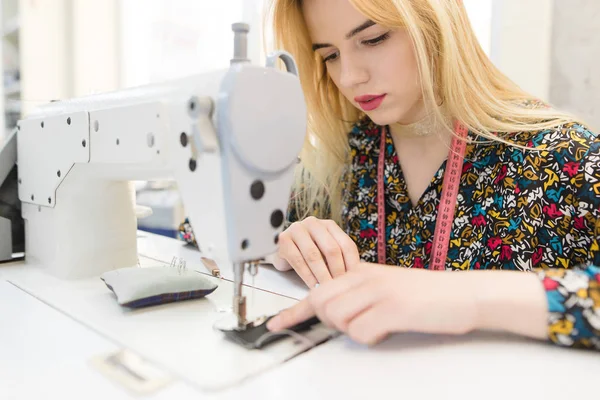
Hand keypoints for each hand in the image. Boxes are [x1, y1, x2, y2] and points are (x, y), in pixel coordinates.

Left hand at [267, 264, 477, 344]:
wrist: (463, 294)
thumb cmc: (426, 295)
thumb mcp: (387, 286)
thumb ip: (359, 294)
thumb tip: (334, 313)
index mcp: (361, 272)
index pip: (318, 290)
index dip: (293, 311)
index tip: (275, 325)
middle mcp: (365, 278)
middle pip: (322, 304)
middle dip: (329, 321)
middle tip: (357, 322)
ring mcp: (378, 292)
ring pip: (338, 319)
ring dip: (353, 330)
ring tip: (379, 324)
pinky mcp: (393, 309)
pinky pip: (361, 332)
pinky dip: (371, 338)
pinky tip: (390, 329)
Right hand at [273, 217, 360, 287]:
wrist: (284, 252)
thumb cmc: (309, 254)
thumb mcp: (327, 254)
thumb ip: (340, 260)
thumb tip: (356, 277)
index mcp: (329, 225)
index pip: (346, 244)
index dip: (352, 264)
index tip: (353, 281)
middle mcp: (313, 223)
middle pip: (331, 249)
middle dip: (337, 271)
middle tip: (340, 287)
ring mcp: (297, 229)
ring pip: (313, 255)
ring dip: (322, 275)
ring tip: (327, 289)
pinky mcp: (284, 239)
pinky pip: (297, 260)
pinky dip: (307, 276)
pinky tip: (312, 286)